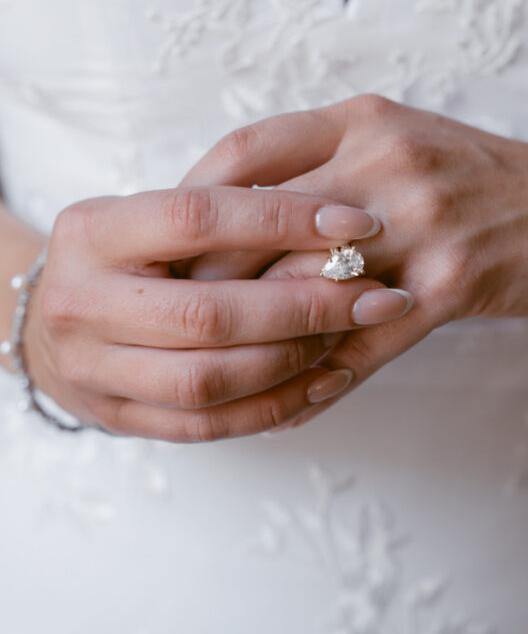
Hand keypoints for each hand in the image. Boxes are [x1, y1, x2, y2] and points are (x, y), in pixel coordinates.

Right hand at [23, 184, 411, 440]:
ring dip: (295, 359)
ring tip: (353, 335)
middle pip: (209, 311)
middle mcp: (82, 302)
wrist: (47, 321)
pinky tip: (326, 379)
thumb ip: (220, 209)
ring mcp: (94, 370)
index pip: (197, 216)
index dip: (283, 219)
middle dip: (305, 305)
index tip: (355, 222)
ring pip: (210, 378)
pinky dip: (275, 404)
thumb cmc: (123, 255)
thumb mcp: (149, 213)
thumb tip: (332, 217)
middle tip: (374, 294)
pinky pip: (208, 424)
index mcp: (93, 231)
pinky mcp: (118, 419)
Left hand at [181, 94, 527, 426]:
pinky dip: (321, 379)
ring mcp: (419, 221)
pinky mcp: (454, 281)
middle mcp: (382, 161)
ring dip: (255, 341)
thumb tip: (235, 206)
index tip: (167, 249)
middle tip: (169, 322)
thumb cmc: (475, 176)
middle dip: (205, 280)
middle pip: (257, 225)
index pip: (244, 155)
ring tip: (215, 374)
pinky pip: (365, 341)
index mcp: (359, 120)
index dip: (191, 204)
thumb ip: (323, 159)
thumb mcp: (397, 138)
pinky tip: (291, 403)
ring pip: (303, 288)